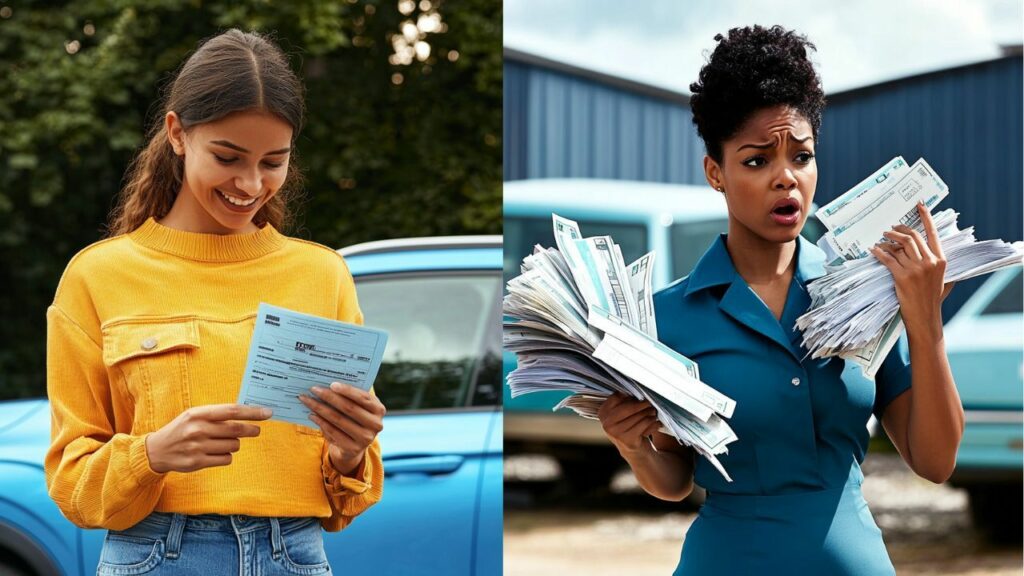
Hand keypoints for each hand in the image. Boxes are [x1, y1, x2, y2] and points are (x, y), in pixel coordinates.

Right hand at [146, 404, 270, 473]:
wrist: (157, 450)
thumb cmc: (182, 429)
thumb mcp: (194, 415)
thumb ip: (217, 414)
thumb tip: (247, 412)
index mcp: (198, 414)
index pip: (232, 411)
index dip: (252, 412)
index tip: (268, 413)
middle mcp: (198, 429)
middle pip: (236, 430)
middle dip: (251, 430)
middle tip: (257, 430)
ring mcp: (198, 447)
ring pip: (233, 445)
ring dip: (233, 444)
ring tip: (221, 442)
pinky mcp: (198, 462)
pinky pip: (226, 459)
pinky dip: (226, 456)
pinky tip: (216, 453)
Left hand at [299, 382, 385, 476]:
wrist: (355, 446)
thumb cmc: (354, 418)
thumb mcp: (359, 407)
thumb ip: (350, 397)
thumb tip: (327, 385)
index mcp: (379, 409)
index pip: (363, 397)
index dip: (347, 390)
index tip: (331, 384)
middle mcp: (376, 424)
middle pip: (349, 408)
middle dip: (329, 397)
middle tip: (314, 389)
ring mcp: (365, 438)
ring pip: (338, 419)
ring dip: (320, 408)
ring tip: (308, 400)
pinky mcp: (353, 448)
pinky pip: (333, 432)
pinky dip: (320, 422)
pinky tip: (311, 415)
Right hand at [597, 393, 660, 454]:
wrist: (633, 450)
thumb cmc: (629, 426)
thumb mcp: (622, 414)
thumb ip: (624, 401)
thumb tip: (637, 388)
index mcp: (603, 412)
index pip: (617, 397)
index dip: (630, 395)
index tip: (640, 395)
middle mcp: (606, 423)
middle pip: (629, 406)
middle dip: (643, 404)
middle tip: (651, 403)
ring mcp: (616, 433)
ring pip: (639, 415)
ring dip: (650, 413)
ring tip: (654, 413)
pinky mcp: (627, 440)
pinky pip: (645, 424)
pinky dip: (653, 422)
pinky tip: (656, 423)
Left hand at [870, 202, 954, 336]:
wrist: (925, 317)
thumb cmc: (933, 299)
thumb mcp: (944, 280)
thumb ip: (940, 265)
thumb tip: (935, 252)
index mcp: (942, 260)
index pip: (933, 234)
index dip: (926, 217)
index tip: (920, 205)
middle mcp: (930, 262)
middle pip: (912, 237)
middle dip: (899, 230)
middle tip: (890, 229)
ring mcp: (916, 269)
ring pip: (899, 247)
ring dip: (888, 240)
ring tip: (882, 239)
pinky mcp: (902, 277)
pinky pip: (888, 259)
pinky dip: (879, 252)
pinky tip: (874, 250)